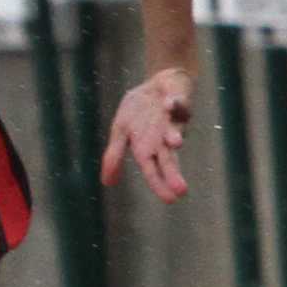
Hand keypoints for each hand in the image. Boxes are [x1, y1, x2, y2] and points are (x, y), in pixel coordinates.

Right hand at [101, 67, 195, 200]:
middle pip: (169, 158)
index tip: (170, 200)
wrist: (157, 86)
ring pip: (175, 130)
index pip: (154, 170)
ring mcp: (173, 120)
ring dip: (173, 134)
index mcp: (148, 148)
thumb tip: (106, 183)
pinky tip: (167, 104)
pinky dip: (173, 104)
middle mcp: (163, 138)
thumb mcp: (121, 131)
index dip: (160, 184)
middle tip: (180, 190)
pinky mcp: (179, 101)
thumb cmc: (140, 113)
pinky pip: (178, 102)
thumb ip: (114, 156)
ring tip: (174, 142)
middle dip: (173, 172)